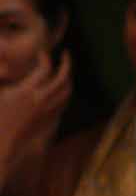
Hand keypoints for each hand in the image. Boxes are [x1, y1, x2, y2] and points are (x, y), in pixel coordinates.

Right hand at [0, 49, 71, 183]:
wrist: (2, 143)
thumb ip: (1, 75)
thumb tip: (5, 64)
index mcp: (25, 92)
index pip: (45, 68)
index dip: (45, 56)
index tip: (42, 52)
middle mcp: (40, 101)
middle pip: (63, 78)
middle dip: (67, 63)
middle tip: (66, 54)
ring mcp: (47, 111)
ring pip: (67, 91)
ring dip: (69, 77)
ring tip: (65, 69)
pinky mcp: (49, 120)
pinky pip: (64, 103)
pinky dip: (66, 92)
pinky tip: (61, 87)